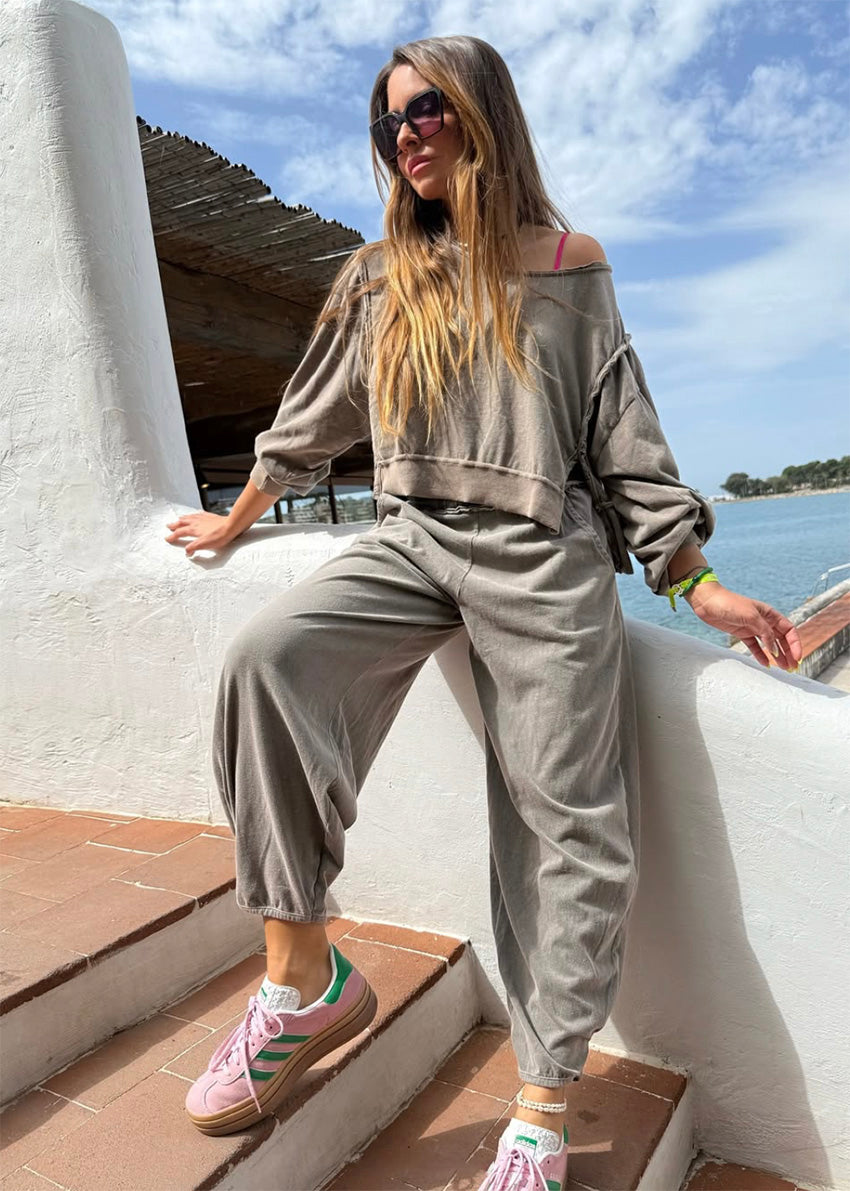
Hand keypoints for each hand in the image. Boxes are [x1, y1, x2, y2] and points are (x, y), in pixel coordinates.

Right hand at [165, 511, 235, 556]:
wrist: (231, 526)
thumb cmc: (219, 536)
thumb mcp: (204, 545)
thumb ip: (193, 547)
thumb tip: (187, 551)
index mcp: (194, 529)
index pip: (180, 532)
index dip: (173, 536)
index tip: (168, 538)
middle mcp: (197, 522)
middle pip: (182, 522)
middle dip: (174, 525)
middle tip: (169, 526)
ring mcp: (203, 518)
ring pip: (189, 517)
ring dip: (182, 519)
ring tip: (179, 519)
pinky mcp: (210, 516)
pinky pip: (199, 514)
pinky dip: (194, 515)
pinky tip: (196, 515)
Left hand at [686, 582, 801, 670]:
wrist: (707, 601)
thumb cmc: (730, 603)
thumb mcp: (751, 617)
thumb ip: (765, 633)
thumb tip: (775, 650)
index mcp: (770, 614)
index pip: (789, 630)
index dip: (795, 644)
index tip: (797, 657)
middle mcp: (764, 621)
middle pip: (781, 639)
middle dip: (789, 653)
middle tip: (792, 667)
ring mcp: (752, 628)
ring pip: (770, 644)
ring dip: (778, 656)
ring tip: (784, 669)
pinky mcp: (742, 633)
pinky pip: (754, 646)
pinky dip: (761, 655)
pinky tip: (766, 664)